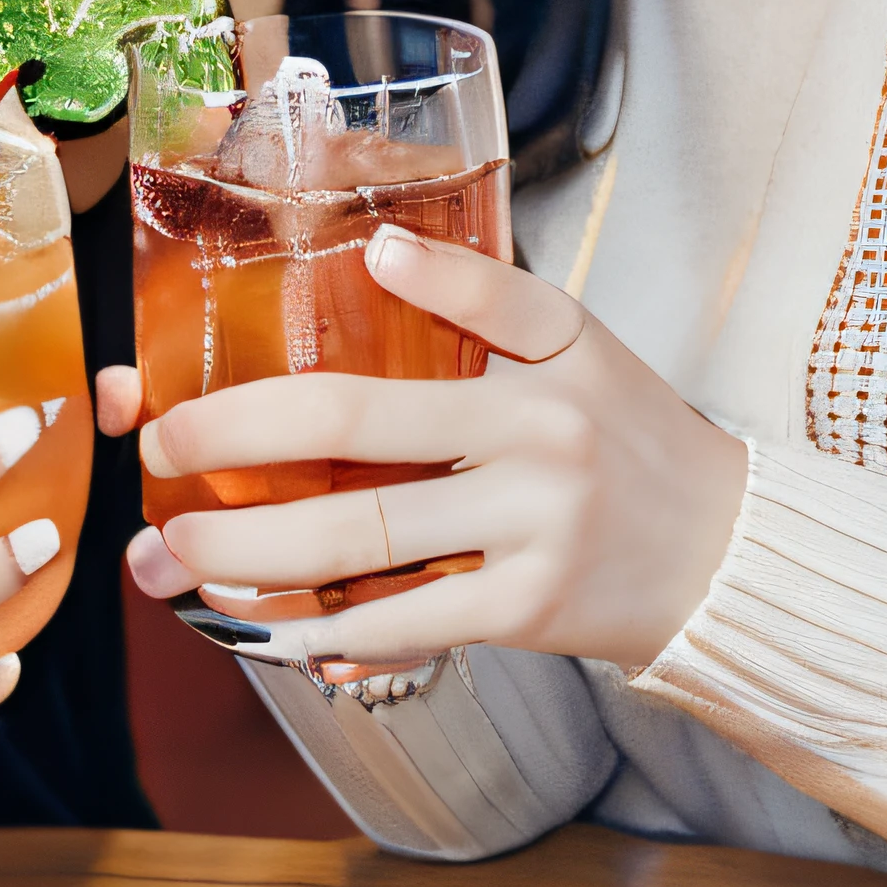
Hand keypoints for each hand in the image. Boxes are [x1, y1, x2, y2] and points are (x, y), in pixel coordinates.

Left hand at [100, 228, 748, 675]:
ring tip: (177, 551)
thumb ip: (486, 299)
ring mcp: (533, 527)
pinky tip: (276, 635)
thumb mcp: (579, 344)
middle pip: (357, 427)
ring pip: (366, 536)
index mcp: (548, 352)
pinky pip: (411, 621)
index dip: (388, 273)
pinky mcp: (531, 610)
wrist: (727, 557)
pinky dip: (336, 632)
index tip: (274, 300)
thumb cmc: (629, 436)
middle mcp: (539, 435)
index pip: (459, 298)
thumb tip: (379, 250)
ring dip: (255, 550)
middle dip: (236, 440)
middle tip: (160, 450)